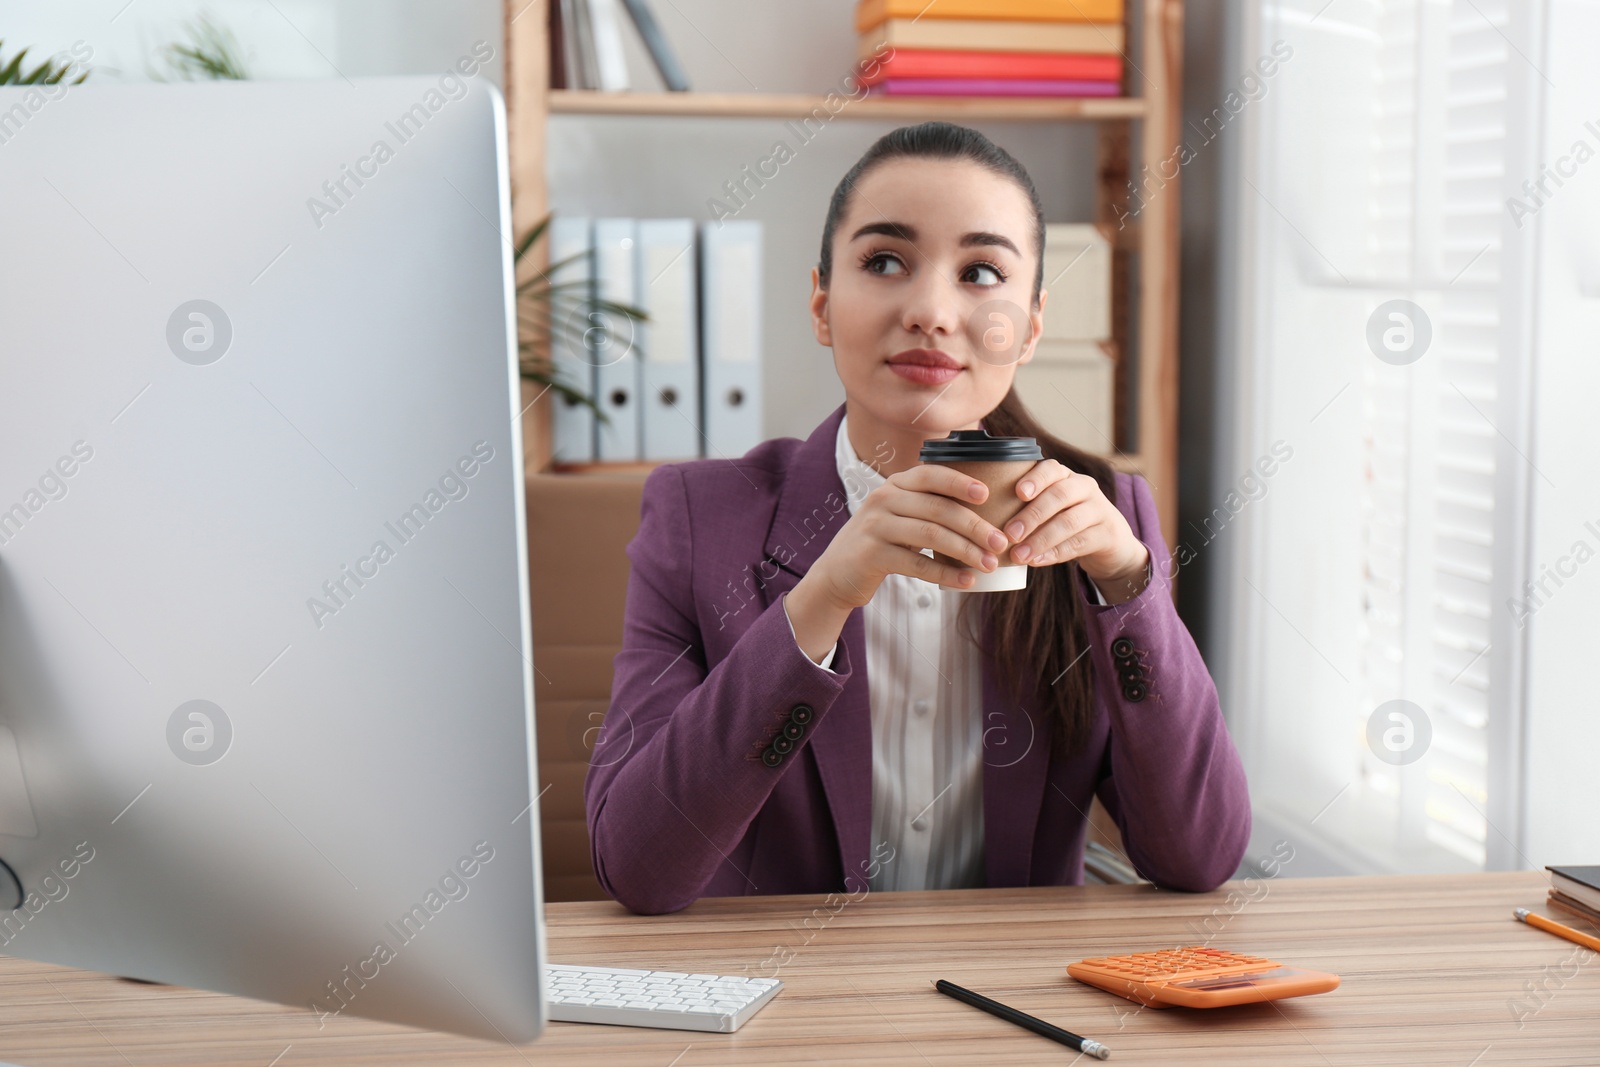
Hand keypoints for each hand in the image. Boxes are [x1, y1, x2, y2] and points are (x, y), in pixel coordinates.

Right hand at [804, 465, 1012, 610]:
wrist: (837, 573)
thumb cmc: (881, 543)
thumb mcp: (900, 516)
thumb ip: (929, 508)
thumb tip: (985, 516)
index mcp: (895, 485)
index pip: (931, 475)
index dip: (959, 482)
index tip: (987, 495)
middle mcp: (883, 499)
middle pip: (938, 508)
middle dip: (974, 526)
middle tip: (1000, 542)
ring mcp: (876, 526)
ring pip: (930, 535)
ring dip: (965, 550)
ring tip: (988, 564)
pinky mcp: (872, 554)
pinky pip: (916, 563)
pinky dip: (945, 573)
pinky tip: (965, 581)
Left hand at [1002, 459, 1149, 596]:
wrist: (1110, 541)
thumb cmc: (1066, 521)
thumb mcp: (1051, 508)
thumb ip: (1027, 507)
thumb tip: (986, 522)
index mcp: (1066, 476)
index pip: (1052, 468)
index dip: (1035, 479)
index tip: (1018, 492)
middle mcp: (1085, 487)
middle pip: (1059, 495)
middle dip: (1032, 515)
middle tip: (1010, 534)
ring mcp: (1099, 510)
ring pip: (1069, 521)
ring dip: (1041, 539)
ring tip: (1019, 555)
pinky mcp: (1108, 534)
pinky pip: (1080, 543)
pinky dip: (1055, 553)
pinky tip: (1037, 561)